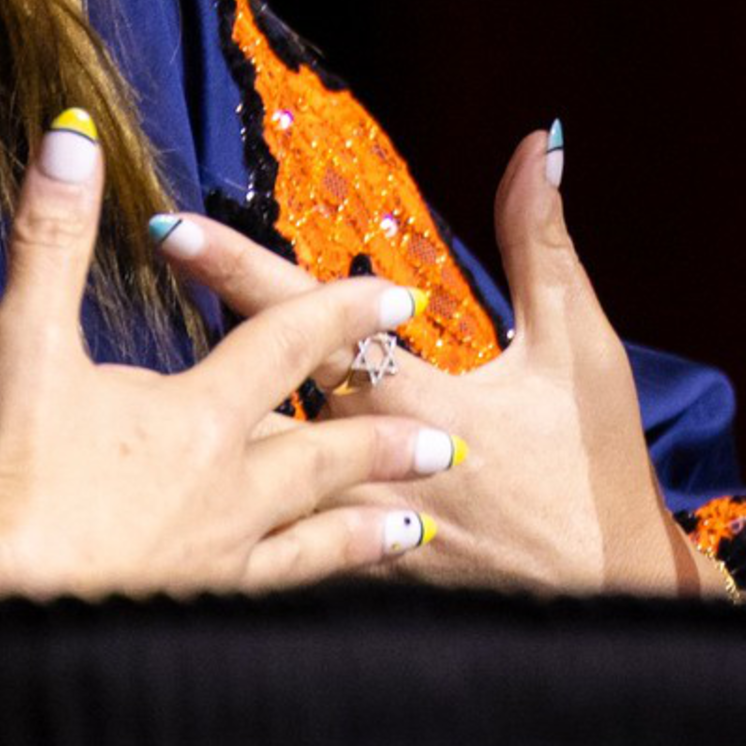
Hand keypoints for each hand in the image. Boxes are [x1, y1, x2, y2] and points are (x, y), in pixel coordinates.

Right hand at [0, 113, 466, 593]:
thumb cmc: (10, 478)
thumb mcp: (24, 344)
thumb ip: (52, 238)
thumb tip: (71, 136)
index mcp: (199, 416)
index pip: (287, 345)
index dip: (341, 313)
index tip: (396, 298)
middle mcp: (230, 492)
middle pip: (325, 455)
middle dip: (385, 441)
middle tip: (448, 444)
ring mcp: (220, 567)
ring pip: (316, 543)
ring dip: (368, 532)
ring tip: (414, 532)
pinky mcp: (197, 628)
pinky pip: (276, 613)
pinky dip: (312, 604)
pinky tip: (325, 616)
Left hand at [152, 126, 699, 597]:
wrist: (612, 599)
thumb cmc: (595, 467)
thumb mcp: (578, 347)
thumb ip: (542, 243)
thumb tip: (542, 145)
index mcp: (411, 395)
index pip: (305, 317)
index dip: (235, 267)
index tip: (168, 227)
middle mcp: (366, 458)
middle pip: (253, 393)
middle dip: (196, 348)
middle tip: (133, 317)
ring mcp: (353, 525)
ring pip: (254, 470)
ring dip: (211, 429)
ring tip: (144, 402)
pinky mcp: (355, 578)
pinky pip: (279, 539)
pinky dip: (242, 506)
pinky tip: (193, 494)